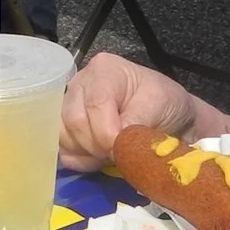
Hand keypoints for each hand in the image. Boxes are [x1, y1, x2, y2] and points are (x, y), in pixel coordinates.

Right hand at [59, 53, 198, 170]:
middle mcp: (80, 83)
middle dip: (98, 145)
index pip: (95, 104)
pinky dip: (81, 159)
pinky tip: (100, 158)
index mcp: (105, 70)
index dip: (107, 133)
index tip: (124, 149)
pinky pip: (62, 149)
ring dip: (89, 153)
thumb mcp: (160, 105)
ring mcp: (69, 104)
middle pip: (75, 121)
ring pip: (64, 135)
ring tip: (112, 153)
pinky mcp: (66, 126)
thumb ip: (137, 121)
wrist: (167, 116)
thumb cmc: (164, 103)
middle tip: (121, 153)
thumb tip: (115, 143)